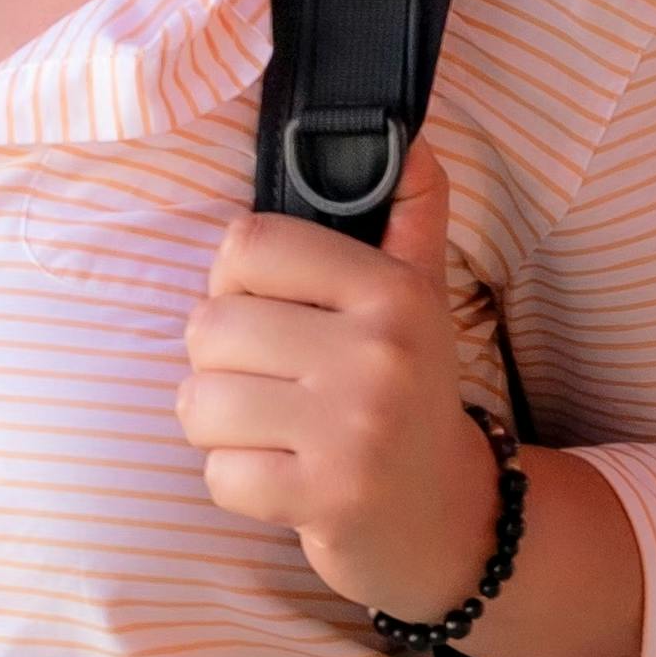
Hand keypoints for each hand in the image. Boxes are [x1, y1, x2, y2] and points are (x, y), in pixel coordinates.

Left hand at [180, 166, 505, 618]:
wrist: (456, 520)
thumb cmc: (411, 397)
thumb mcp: (421, 300)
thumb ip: (410, 216)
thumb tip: (409, 137)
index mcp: (393, 292)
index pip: (247, 246)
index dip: (235, 282)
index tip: (270, 313)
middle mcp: (379, 353)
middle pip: (209, 326)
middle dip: (220, 363)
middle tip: (272, 386)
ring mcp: (355, 429)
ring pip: (200, 401)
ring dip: (219, 427)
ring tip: (270, 431)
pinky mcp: (329, 498)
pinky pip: (220, 475)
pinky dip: (237, 483)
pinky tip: (283, 478)